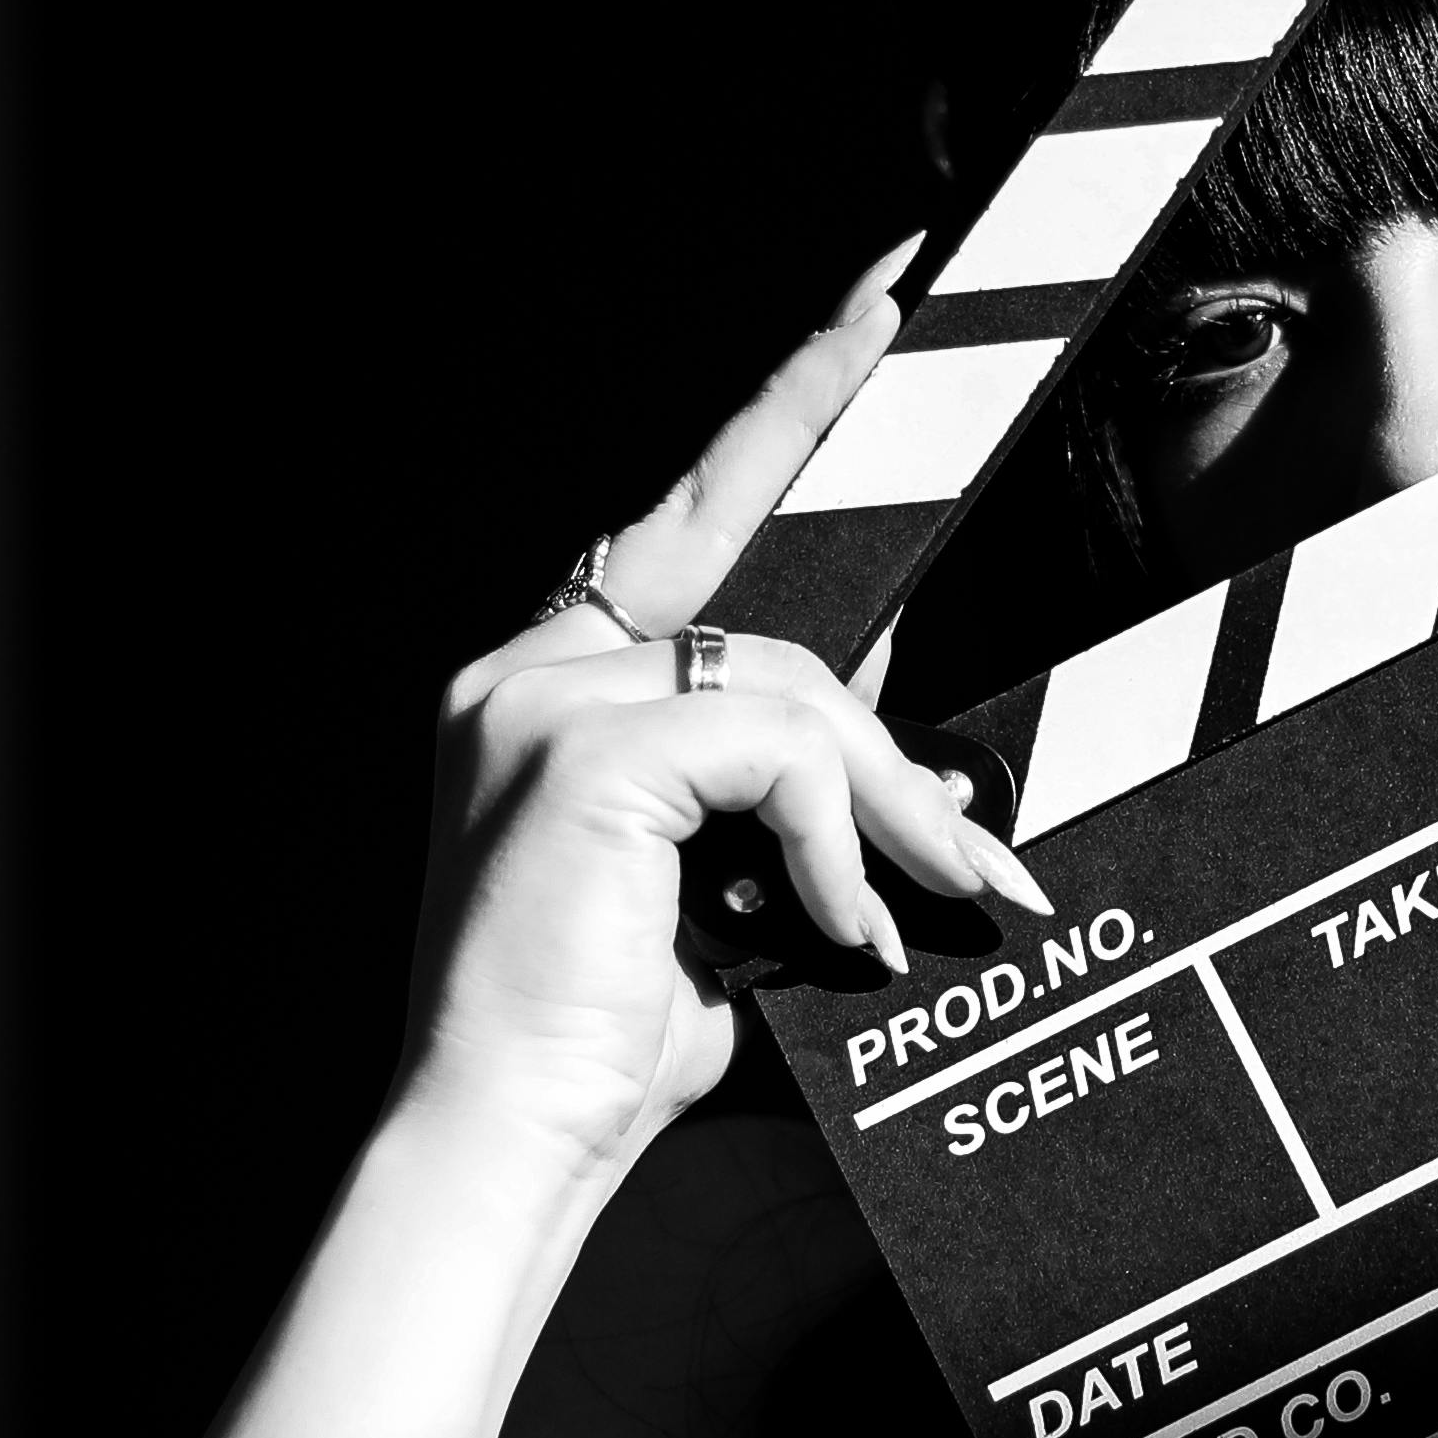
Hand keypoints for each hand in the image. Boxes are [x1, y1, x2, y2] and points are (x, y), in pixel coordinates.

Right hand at [397, 242, 1049, 1172]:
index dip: (787, 407)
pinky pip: (779, 748)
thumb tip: (918, 741)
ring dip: (889, 811)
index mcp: (554, 685)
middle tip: (930, 465)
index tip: (877, 300)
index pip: (694, 515)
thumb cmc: (609, 1035)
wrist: (506, 1137)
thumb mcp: (730, 888)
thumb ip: (794, 789)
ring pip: (797, 689)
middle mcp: (531, 666)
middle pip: (762, 591)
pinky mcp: (584, 743)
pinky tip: (834, 934)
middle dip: (852, 560)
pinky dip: (835, 842)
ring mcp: (544, 695)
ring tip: (931, 910)